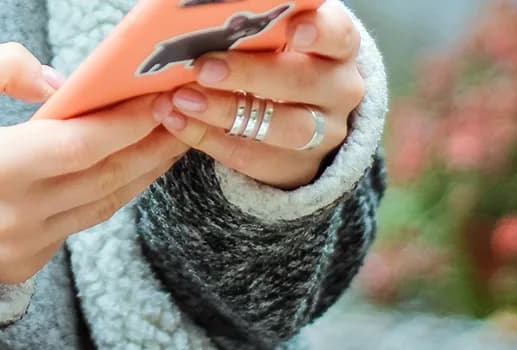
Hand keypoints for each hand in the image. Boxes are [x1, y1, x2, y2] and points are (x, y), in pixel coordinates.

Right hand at [0, 43, 187, 285]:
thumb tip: (61, 83)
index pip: (80, 145)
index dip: (127, 122)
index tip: (159, 96)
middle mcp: (15, 215)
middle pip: (106, 177)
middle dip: (152, 144)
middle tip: (185, 113)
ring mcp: (24, 246)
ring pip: (103, 204)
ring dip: (143, 172)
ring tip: (172, 139)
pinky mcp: (28, 263)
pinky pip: (82, 222)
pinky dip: (110, 193)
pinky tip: (129, 168)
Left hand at [152, 0, 364, 188]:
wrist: (295, 119)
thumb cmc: (277, 61)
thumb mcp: (276, 41)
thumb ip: (256, 27)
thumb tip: (204, 9)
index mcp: (339, 46)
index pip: (338, 35)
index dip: (318, 32)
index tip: (292, 30)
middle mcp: (339, 89)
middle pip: (304, 82)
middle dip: (251, 74)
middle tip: (204, 68)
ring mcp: (323, 133)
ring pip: (282, 127)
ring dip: (226, 112)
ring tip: (182, 99)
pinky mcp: (295, 167)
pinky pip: (251, 156)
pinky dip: (208, 139)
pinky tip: (176, 122)